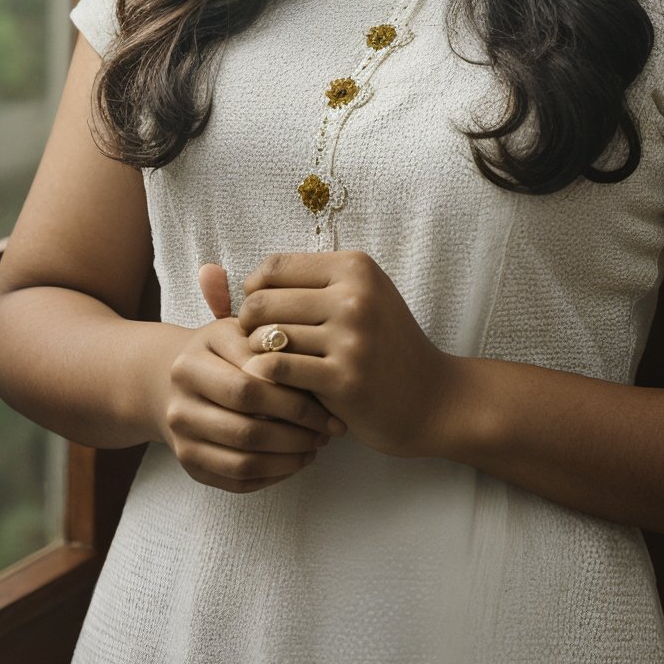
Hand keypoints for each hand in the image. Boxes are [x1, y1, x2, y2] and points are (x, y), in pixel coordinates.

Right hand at [160, 264, 344, 493]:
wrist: (167, 380)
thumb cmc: (217, 352)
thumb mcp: (234, 332)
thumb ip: (266, 343)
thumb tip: (312, 369)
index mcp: (190, 365)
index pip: (250, 386)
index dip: (294, 396)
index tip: (328, 396)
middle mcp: (180, 406)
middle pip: (248, 429)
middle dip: (297, 431)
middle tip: (330, 428)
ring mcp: (183, 441)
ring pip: (245, 462)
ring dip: (290, 457)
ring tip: (318, 444)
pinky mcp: (191, 467)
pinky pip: (238, 481)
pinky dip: (274, 474)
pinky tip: (297, 458)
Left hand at [237, 251, 452, 457]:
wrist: (429, 397)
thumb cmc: (383, 343)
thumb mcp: (359, 295)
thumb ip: (306, 282)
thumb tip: (235, 281)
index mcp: (355, 268)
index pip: (274, 266)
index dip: (253, 289)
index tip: (260, 310)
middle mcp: (355, 297)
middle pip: (264, 301)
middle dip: (248, 323)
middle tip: (255, 340)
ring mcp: (351, 339)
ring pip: (267, 337)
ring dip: (257, 353)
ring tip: (269, 362)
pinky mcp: (344, 380)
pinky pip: (279, 369)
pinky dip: (267, 377)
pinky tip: (277, 384)